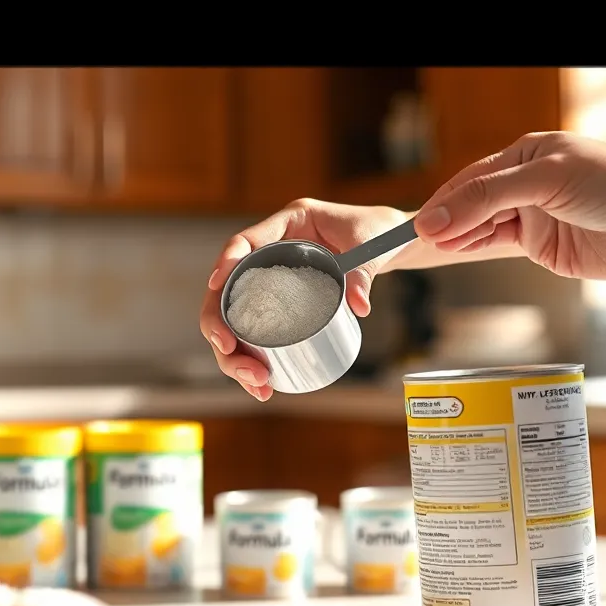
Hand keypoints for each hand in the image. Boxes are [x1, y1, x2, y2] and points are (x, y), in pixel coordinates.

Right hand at [200, 199, 411, 400]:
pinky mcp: (282, 302)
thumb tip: (358, 305)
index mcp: (289, 223)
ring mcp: (273, 278)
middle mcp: (273, 250)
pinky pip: (257, 331)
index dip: (225, 262)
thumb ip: (363, 272)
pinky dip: (255, 358)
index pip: (245, 241)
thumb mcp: (371, 247)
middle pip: (228, 288)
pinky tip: (262, 383)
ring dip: (236, 354)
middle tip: (229, 352)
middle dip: (220, 325)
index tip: (217, 286)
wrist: (388, 241)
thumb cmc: (378, 232)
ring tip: (256, 382)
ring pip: (236, 317)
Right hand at [414, 132, 605, 280]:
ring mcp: (533, 216)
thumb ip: (489, 200)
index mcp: (526, 156)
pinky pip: (497, 246)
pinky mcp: (543, 246)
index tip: (415, 225)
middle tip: (412, 242)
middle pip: (470, 204)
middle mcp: (526, 185)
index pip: (470, 179)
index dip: (441, 202)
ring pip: (479, 227)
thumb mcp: (548, 181)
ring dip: (455, 237)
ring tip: (427, 249)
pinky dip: (473, 249)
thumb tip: (437, 220)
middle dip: (443, 221)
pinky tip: (453, 252)